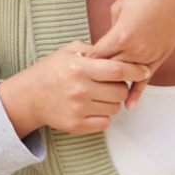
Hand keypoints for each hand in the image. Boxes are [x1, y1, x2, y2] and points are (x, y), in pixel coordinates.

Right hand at [0, 40, 150, 137]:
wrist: (29, 96)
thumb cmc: (51, 70)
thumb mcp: (67, 51)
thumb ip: (93, 49)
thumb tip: (118, 51)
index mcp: (79, 68)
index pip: (117, 70)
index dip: (135, 70)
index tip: (144, 70)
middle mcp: (80, 89)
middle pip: (120, 91)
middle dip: (121, 86)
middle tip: (112, 83)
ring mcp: (78, 109)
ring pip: (115, 108)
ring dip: (112, 101)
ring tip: (100, 94)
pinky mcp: (76, 125)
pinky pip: (105, 123)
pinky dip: (104, 116)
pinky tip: (93, 107)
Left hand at [90, 0, 174, 108]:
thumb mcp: (118, 8)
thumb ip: (111, 30)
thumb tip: (105, 45)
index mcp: (121, 35)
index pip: (97, 56)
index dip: (85, 61)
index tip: (74, 66)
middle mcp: (136, 49)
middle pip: (110, 70)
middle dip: (97, 75)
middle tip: (83, 82)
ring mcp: (150, 55)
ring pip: (127, 76)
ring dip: (114, 83)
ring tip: (99, 93)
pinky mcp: (161, 57)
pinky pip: (146, 79)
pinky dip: (137, 92)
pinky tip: (129, 105)